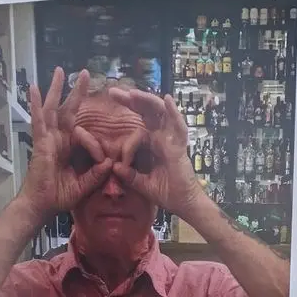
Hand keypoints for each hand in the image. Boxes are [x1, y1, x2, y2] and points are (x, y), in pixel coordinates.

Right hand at [18, 67, 112, 223]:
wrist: (42, 205)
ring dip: (57, 89)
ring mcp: (48, 138)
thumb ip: (97, 174)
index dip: (95, 142)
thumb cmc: (60, 196)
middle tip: (85, 73)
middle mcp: (59, 139)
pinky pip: (38, 120)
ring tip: (60, 70)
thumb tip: (111, 163)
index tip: (104, 155)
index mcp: (70, 148)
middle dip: (76, 92)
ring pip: (53, 108)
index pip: (83, 132)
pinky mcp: (40, 142)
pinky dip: (36, 104)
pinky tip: (34, 87)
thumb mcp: (84, 184)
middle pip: (68, 110)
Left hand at [106, 88, 202, 217]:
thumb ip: (129, 175)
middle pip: (148, 112)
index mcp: (153, 144)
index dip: (126, 130)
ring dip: (148, 101)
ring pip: (161, 113)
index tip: (115, 146)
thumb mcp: (141, 183)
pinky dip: (174, 113)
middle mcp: (163, 137)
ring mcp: (172, 140)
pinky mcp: (180, 147)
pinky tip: (167, 99)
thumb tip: (113, 166)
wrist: (182, 204)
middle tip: (113, 91)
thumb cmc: (166, 192)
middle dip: (132, 100)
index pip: (138, 126)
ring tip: (133, 93)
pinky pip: (179, 127)